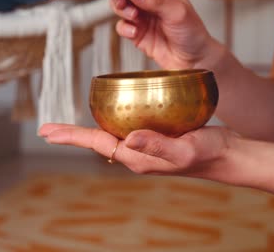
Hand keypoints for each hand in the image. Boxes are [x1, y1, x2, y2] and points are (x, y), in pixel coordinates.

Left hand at [39, 124, 243, 184]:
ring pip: (110, 135)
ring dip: (88, 129)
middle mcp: (137, 153)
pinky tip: (108, 115)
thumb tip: (128, 138)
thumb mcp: (185, 150)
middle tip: (47, 129)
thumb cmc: (209, 154)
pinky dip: (112, 120)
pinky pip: (127, 128)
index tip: (47, 132)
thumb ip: (157, 145)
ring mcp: (145, 145)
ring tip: (67, 126)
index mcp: (138, 158)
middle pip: (98, 141)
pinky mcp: (155, 136)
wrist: (226, 155)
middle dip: (72, 135)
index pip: (98, 144)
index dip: (72, 136)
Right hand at [110, 0, 222, 69]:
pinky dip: (124, 28)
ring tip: (133, 16)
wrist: (193, 61)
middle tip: (124, 3)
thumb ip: (155, 1)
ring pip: (121, 7)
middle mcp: (150, 2)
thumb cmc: (193, 34)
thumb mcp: (177, 13)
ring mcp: (143, 18)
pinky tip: (134, 32)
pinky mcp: (137, 34)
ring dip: (122, 10)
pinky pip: (122, 27)